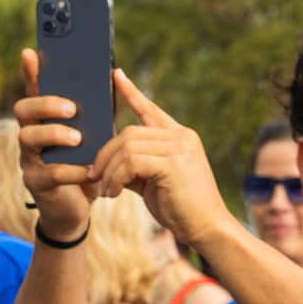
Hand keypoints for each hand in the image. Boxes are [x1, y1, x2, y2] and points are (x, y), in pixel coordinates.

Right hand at [13, 48, 95, 243]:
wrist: (78, 209)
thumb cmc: (87, 165)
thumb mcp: (95, 135)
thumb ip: (99, 110)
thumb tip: (114, 76)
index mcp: (44, 120)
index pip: (34, 90)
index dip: (30, 72)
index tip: (31, 52)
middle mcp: (30, 135)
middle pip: (23, 109)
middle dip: (45, 104)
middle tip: (72, 108)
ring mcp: (28, 159)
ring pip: (28, 137)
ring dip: (55, 135)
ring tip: (78, 138)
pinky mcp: (35, 183)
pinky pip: (48, 172)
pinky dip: (71, 170)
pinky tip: (90, 170)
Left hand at [88, 71, 243, 252]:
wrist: (207, 228)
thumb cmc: (181, 208)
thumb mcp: (154, 181)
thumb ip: (135, 165)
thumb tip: (106, 161)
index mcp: (180, 136)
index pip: (150, 108)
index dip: (131, 92)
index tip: (115, 75)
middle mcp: (181, 136)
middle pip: (128, 132)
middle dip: (105, 155)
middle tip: (94, 177)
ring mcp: (179, 147)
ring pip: (127, 147)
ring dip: (109, 170)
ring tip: (105, 191)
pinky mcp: (173, 162)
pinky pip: (131, 163)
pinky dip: (116, 178)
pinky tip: (113, 194)